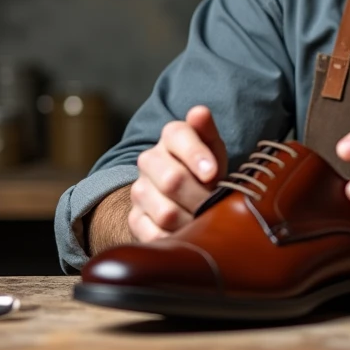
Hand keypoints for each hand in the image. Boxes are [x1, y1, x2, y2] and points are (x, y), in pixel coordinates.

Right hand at [128, 105, 228, 242]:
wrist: (188, 199)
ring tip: (204, 219)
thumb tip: (198, 112)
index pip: (178, 136)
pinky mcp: (135, 219)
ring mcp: (139, 190)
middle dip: (200, 196)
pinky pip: (153, 234)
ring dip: (191, 220)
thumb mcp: (214, 149)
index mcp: (172, 137)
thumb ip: (208, 131)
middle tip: (215, 205)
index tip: (213, 174)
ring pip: (165, 212)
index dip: (196, 155)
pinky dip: (175, 237)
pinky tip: (186, 232)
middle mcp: (149, 160)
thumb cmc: (207, 170)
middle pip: (173, 180)